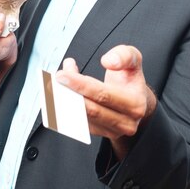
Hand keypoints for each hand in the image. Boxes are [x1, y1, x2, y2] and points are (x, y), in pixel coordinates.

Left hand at [56, 45, 156, 159]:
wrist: (136, 100)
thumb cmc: (130, 79)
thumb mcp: (133, 60)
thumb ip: (124, 55)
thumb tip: (109, 61)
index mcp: (135, 103)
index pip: (104, 95)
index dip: (80, 85)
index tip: (63, 75)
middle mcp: (126, 122)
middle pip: (91, 109)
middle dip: (69, 93)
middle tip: (53, 80)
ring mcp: (113, 131)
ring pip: (83, 118)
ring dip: (64, 102)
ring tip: (53, 86)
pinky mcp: (101, 133)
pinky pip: (79, 124)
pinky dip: (66, 109)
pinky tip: (59, 96)